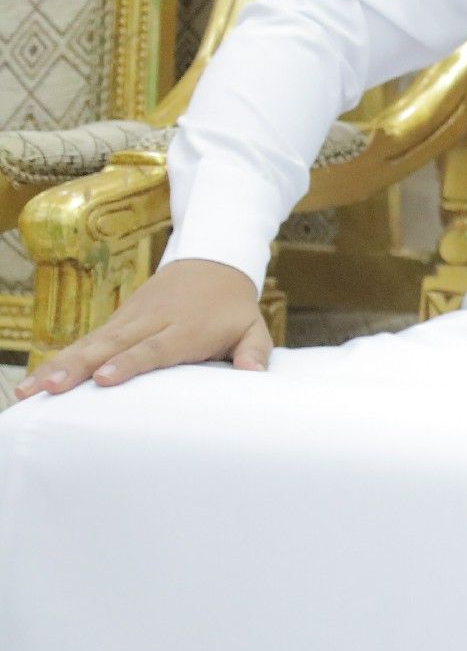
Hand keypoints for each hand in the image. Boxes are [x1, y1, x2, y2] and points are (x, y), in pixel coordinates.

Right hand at [12, 258, 269, 399]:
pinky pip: (83, 343)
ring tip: (28, 389)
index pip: (154, 348)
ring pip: (89, 344)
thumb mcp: (252, 325)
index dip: (129, 362)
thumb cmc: (232, 306)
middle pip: (111, 346)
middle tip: (50, 388)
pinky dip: (58, 359)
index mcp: (185, 328)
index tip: (105, 378)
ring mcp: (128, 320)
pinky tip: (33, 381)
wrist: (212, 261)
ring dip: (58, 366)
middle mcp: (151, 323)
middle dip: (78, 367)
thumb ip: (255, 350)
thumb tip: (255, 375)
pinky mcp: (115, 322)